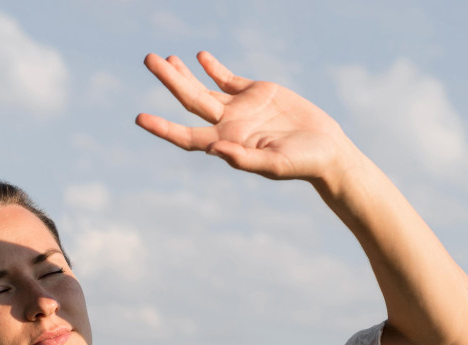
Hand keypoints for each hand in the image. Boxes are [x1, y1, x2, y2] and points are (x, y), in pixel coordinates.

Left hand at [135, 51, 357, 182]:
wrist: (326, 150)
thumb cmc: (301, 164)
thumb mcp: (273, 164)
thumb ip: (243, 158)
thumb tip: (214, 149)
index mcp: (227, 143)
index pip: (186, 136)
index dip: (163, 128)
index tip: (140, 119)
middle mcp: (228, 125)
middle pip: (189, 100)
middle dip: (169, 80)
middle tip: (148, 59)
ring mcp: (241, 108)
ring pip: (204, 87)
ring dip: (184, 73)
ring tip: (163, 58)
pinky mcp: (257, 93)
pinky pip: (228, 78)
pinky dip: (214, 68)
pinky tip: (201, 57)